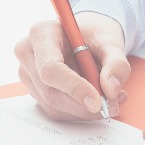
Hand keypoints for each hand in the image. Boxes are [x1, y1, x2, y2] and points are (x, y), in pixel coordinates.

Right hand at [14, 12, 129, 120]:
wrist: (84, 38)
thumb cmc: (94, 35)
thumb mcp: (111, 43)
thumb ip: (116, 64)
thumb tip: (111, 90)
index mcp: (42, 33)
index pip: (51, 68)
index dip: (74, 88)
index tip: (97, 101)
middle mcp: (28, 53)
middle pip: (50, 92)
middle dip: (83, 105)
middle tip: (113, 105)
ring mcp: (28, 74)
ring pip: (53, 106)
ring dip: (84, 110)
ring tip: (111, 99)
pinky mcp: (34, 89)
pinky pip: (55, 110)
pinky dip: (79, 111)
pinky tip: (96, 100)